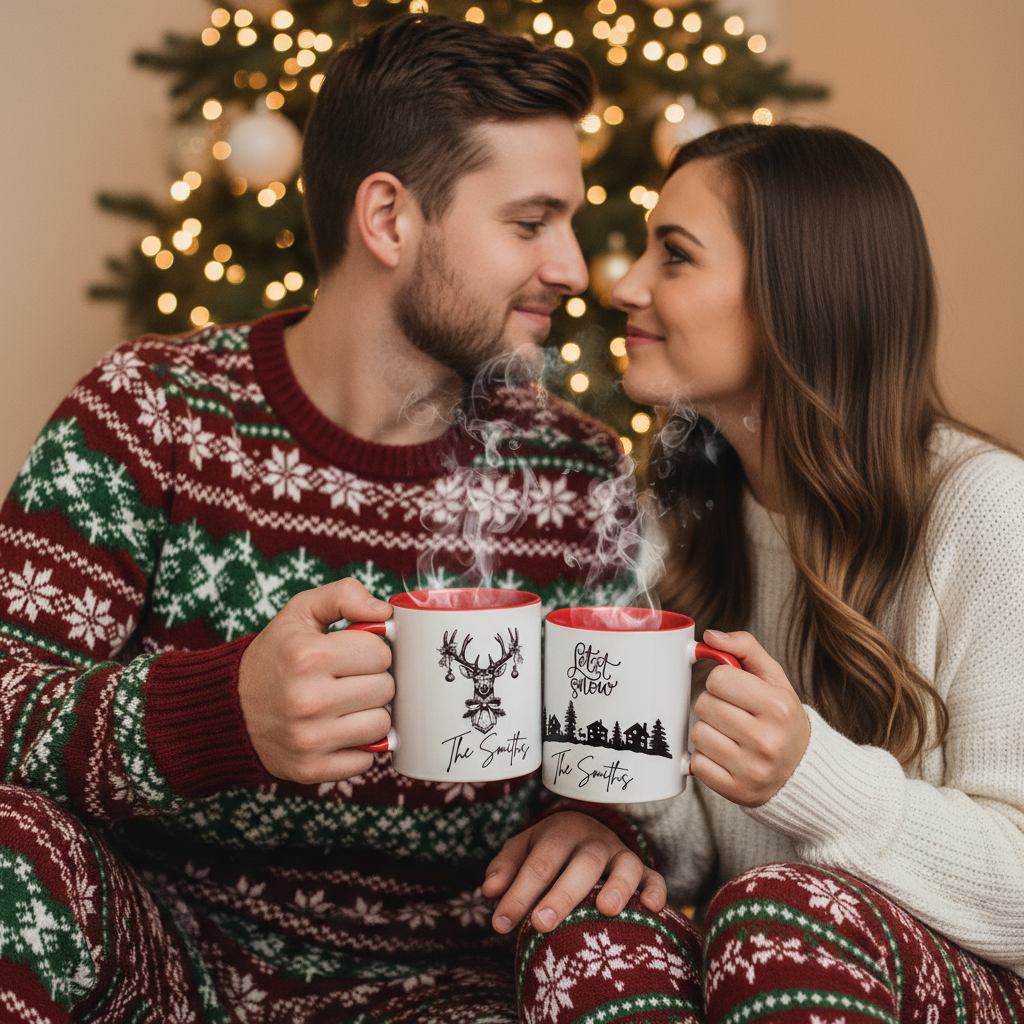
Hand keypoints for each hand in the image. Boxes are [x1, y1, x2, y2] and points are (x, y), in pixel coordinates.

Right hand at [238, 578, 394, 783]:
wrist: (229, 709)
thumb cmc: (275, 656)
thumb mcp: (300, 611)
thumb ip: (344, 595)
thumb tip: (386, 611)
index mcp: (308, 656)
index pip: (381, 653)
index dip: (371, 650)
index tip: (352, 654)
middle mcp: (308, 700)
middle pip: (385, 689)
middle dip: (372, 680)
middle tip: (348, 679)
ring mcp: (309, 739)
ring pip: (381, 725)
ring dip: (369, 713)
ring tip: (344, 704)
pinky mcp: (311, 769)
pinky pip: (367, 760)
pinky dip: (358, 747)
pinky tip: (336, 731)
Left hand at [481, 811, 666, 933]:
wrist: (588, 829)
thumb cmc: (549, 850)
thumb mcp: (523, 849)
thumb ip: (505, 867)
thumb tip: (489, 890)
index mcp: (560, 833)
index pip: (539, 863)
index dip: (519, 893)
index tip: (500, 923)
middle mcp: (594, 841)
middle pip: (581, 864)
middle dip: (562, 894)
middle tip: (541, 924)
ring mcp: (622, 855)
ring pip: (625, 866)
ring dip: (617, 886)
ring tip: (605, 910)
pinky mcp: (645, 872)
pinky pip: (655, 878)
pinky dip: (656, 891)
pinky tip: (651, 909)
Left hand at [690, 630, 809, 806]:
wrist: (804, 773)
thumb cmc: (782, 719)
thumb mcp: (775, 680)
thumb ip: (745, 649)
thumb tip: (709, 637)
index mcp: (778, 707)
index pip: (718, 678)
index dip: (722, 681)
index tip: (735, 691)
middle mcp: (767, 739)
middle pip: (704, 704)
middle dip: (714, 705)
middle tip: (734, 714)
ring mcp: (751, 769)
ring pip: (697, 733)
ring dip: (708, 731)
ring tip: (731, 736)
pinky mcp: (737, 791)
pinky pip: (696, 764)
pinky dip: (705, 758)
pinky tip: (726, 756)